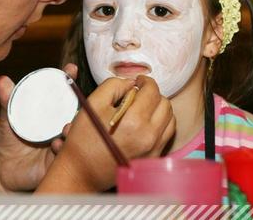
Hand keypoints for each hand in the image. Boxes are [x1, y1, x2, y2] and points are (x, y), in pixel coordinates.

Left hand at [0, 64, 78, 191]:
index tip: (71, 68)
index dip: (68, 79)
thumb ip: (7, 100)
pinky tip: (55, 146)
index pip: (62, 93)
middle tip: (76, 102)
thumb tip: (2, 80)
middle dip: (81, 103)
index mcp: (50, 112)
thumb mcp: (7, 117)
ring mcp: (61, 141)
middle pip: (75, 110)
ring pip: (75, 132)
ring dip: (74, 127)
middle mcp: (59, 125)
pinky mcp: (59, 159)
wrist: (2, 168)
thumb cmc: (7, 140)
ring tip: (65, 128)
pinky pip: (68, 153)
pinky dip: (63, 147)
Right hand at [37, 74, 174, 191]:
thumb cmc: (83, 138)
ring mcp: (153, 150)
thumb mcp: (92, 104)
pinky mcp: (153, 159)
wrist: (82, 171)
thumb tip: (129, 83)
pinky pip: (166, 135)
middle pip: (165, 103)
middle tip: (137, 93)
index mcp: (134, 121)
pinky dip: (159, 124)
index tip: (136, 80)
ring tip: (141, 108)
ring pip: (170, 119)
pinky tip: (143, 123)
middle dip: (152, 94)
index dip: (145, 81)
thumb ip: (113, 86)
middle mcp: (149, 137)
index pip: (152, 91)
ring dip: (158, 108)